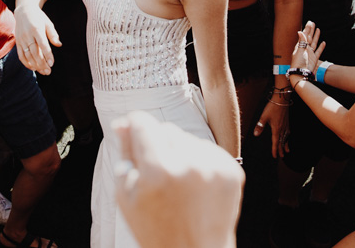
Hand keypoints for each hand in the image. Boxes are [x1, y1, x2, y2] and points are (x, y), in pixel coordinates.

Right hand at [14, 4, 60, 74]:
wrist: (23, 11)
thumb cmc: (39, 17)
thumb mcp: (48, 23)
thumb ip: (53, 34)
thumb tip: (59, 45)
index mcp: (36, 29)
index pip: (42, 45)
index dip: (47, 55)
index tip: (52, 63)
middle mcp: (28, 35)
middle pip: (34, 52)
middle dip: (42, 63)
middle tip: (49, 72)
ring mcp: (21, 39)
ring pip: (27, 55)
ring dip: (35, 65)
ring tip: (43, 72)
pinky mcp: (17, 42)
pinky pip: (20, 55)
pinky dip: (26, 63)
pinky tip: (33, 68)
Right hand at [114, 111, 243, 247]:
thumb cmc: (156, 231)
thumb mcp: (127, 197)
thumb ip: (125, 155)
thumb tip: (123, 123)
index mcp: (158, 171)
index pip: (143, 124)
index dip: (134, 125)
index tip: (132, 129)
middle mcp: (188, 164)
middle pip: (167, 129)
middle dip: (158, 143)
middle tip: (158, 174)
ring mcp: (214, 167)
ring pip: (188, 138)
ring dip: (180, 152)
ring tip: (178, 184)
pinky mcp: (231, 170)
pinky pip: (208, 149)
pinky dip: (200, 161)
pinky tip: (195, 186)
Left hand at [253, 100, 289, 157]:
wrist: (281, 99)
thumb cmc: (272, 107)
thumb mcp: (264, 116)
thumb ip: (260, 126)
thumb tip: (255, 134)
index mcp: (276, 129)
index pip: (275, 142)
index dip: (275, 150)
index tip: (275, 156)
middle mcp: (282, 128)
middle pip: (282, 141)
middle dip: (281, 149)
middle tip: (282, 156)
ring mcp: (286, 125)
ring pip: (286, 138)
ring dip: (286, 144)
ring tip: (287, 151)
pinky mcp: (287, 121)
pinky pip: (288, 132)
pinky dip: (288, 137)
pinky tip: (288, 137)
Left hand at [290, 21, 323, 71]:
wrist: (301, 73)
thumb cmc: (298, 63)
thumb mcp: (300, 51)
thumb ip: (301, 41)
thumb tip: (300, 31)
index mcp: (300, 46)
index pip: (304, 35)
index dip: (307, 29)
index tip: (309, 22)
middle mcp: (305, 49)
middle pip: (309, 37)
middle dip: (311, 30)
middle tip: (313, 23)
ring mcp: (310, 54)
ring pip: (314, 42)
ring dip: (316, 36)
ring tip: (318, 29)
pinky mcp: (314, 59)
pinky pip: (318, 51)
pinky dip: (321, 47)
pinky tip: (323, 42)